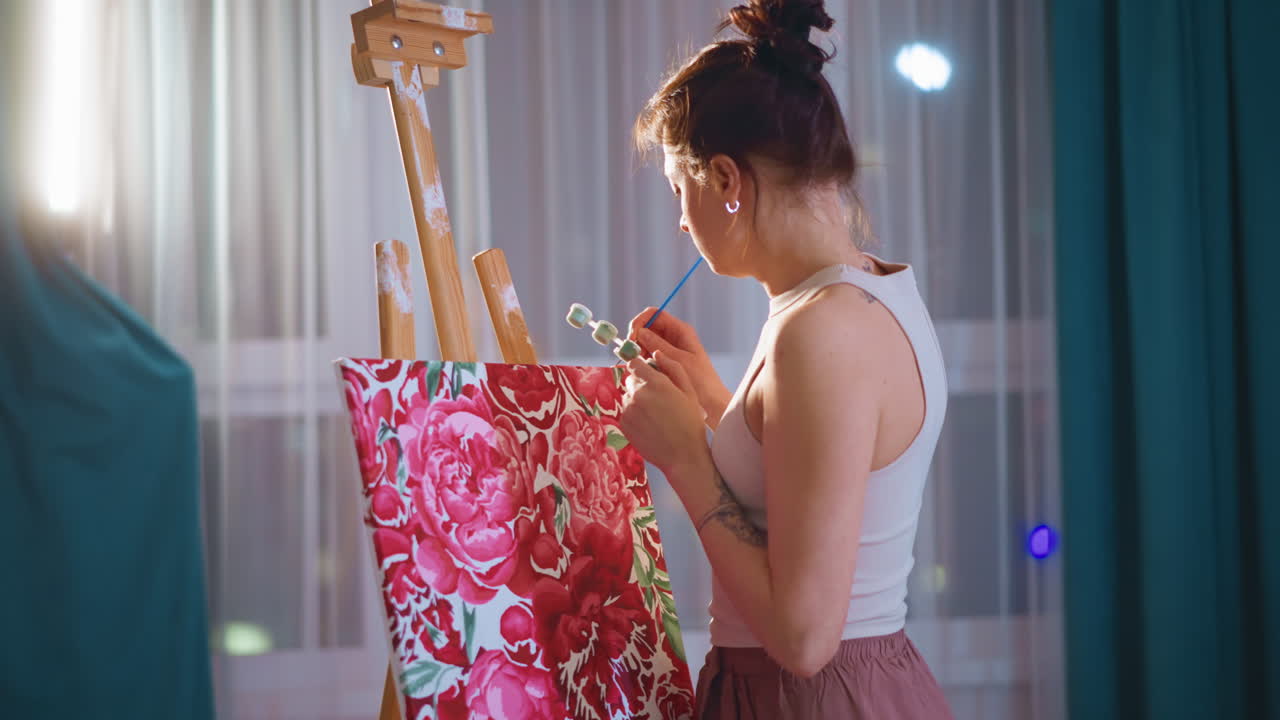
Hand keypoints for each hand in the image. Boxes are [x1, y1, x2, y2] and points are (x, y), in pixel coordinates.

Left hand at [618, 352, 710, 484]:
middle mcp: (638, 394)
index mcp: (656, 383)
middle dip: (641, 384)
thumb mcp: (689, 392)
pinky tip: (649, 424)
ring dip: (637, 400)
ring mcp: (629, 409)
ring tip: (655, 415)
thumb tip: (657, 353)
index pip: (635, 364)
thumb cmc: (690, 423)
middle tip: (658, 399)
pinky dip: (634, 415)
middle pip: (630, 380)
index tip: (648, 374)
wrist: (683, 456)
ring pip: (627, 396)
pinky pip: (625, 411)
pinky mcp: (623, 424)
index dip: (641, 368)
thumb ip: (673, 368)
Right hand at [628, 308, 731, 426]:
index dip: (639, 322)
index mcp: (680, 330)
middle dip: (636, 338)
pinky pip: (648, 356)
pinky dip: (641, 360)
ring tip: (633, 364)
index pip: (654, 314)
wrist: (712, 403)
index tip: (631, 337)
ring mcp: (669, 350)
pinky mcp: (664, 363)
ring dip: (637, 350)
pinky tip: (639, 370)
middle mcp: (674, 337)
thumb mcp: (678, 360)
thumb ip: (658, 345)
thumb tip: (639, 332)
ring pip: (645, 342)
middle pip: (647, 327)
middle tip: (628, 354)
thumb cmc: (700, 380)